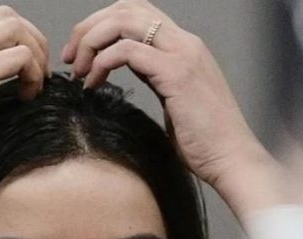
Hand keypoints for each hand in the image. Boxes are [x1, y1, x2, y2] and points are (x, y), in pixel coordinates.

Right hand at [0, 3, 49, 187]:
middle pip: (3, 15)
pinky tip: (28, 97)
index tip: (22, 65)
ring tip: (36, 85)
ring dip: (35, 54)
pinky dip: (33, 74)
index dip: (12, 36)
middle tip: (38, 72)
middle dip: (30, 39)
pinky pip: (21, 57)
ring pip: (14, 29)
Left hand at [62, 0, 282, 219]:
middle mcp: (185, 42)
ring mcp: (183, 54)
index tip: (81, 55)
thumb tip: (124, 68)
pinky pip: (127, 52)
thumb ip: (154, 76)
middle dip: (89, 28)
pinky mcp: (176, 74)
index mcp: (184, 46)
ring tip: (78, 71)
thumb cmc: (204, 141)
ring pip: (123, 22)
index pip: (136, 12)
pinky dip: (102, 63)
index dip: (102, 25)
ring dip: (91, 42)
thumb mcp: (174, 98)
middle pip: (125, 8)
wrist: (232, 160)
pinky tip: (93, 85)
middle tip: (70, 58)